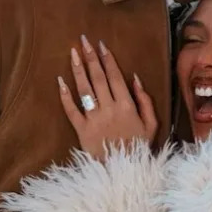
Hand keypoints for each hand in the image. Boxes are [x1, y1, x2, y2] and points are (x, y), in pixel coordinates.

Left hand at [58, 35, 157, 160]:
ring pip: (84, 90)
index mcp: (127, 105)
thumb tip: (134, 78)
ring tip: (72, 53)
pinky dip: (65, 96)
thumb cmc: (139, 147)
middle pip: (98, 78)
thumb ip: (145, 100)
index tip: (101, 45)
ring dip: (77, 69)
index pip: (115, 76)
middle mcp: (109, 109)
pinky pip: (71, 110)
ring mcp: (94, 119)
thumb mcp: (152, 124)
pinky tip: (60, 81)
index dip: (107, 59)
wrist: (124, 172)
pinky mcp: (81, 130)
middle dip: (90, 57)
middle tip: (83, 40)